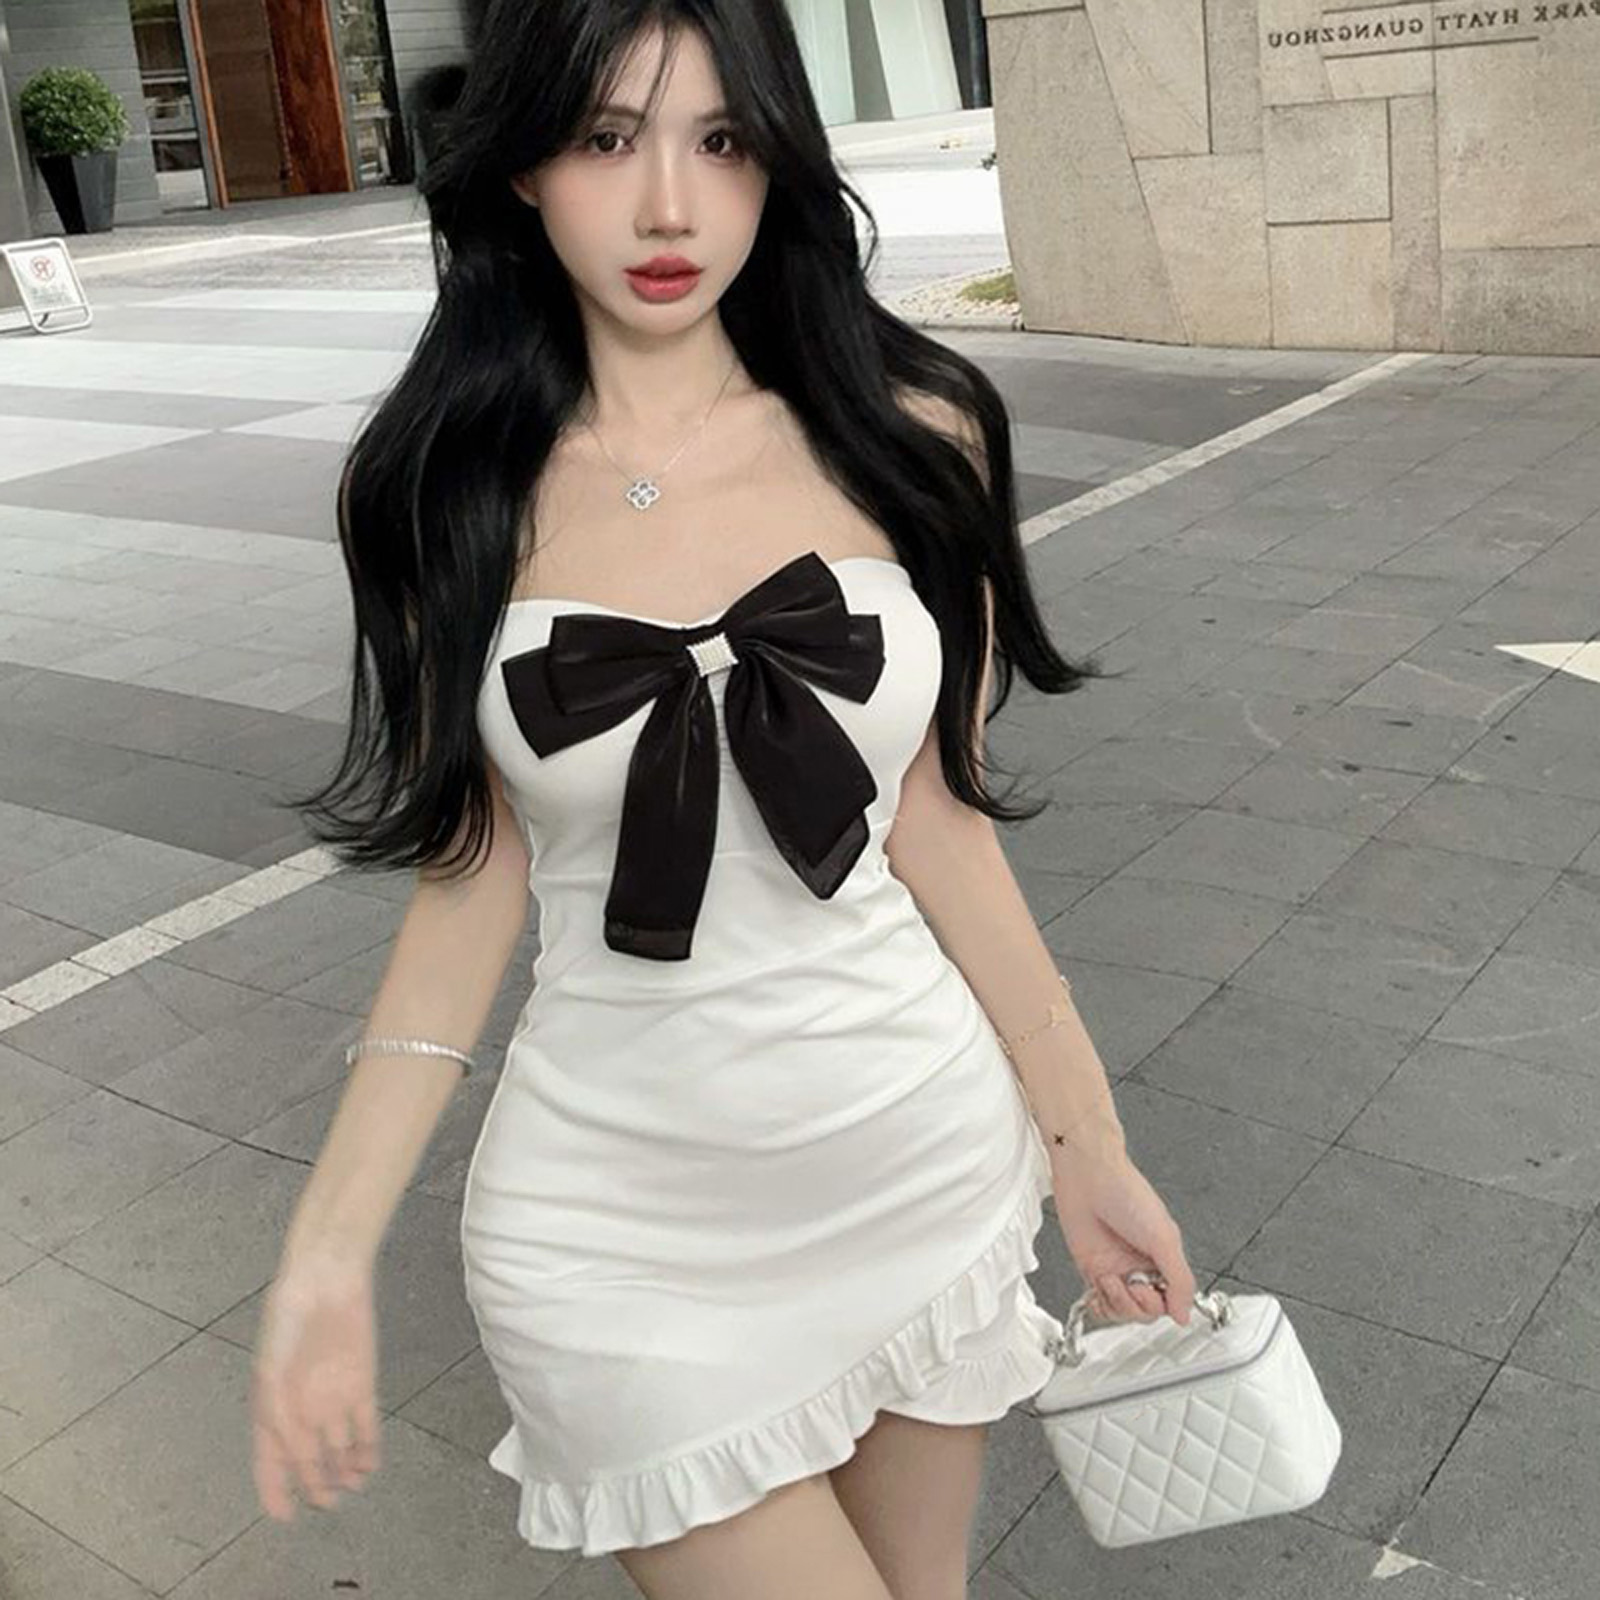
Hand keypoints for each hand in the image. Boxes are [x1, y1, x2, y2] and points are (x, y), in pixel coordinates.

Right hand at [250, 1251, 381, 1520]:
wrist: (324, 1281)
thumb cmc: (287, 1324)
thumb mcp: (272, 1376)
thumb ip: (283, 1420)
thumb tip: (298, 1458)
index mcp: (271, 1408)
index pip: (270, 1460)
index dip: (274, 1489)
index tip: (284, 1516)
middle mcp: (303, 1408)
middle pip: (310, 1458)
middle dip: (316, 1484)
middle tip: (326, 1503)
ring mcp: (333, 1397)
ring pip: (340, 1447)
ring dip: (344, 1470)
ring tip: (349, 1488)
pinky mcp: (362, 1384)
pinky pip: (366, 1424)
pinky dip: (368, 1447)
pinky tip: (368, 1465)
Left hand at [1051, 1147, 1196, 1326]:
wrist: (1086, 1178)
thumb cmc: (1125, 1193)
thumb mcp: (1164, 1237)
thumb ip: (1180, 1280)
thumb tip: (1185, 1313)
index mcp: (1163, 1257)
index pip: (1171, 1300)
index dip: (1162, 1305)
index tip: (1155, 1292)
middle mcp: (1140, 1265)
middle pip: (1147, 1311)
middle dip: (1139, 1304)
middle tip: (1133, 1283)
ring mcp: (1116, 1269)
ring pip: (1122, 1311)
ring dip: (1117, 1302)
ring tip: (1111, 1279)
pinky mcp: (1092, 1269)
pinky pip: (1099, 1304)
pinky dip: (1100, 1305)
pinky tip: (1099, 1291)